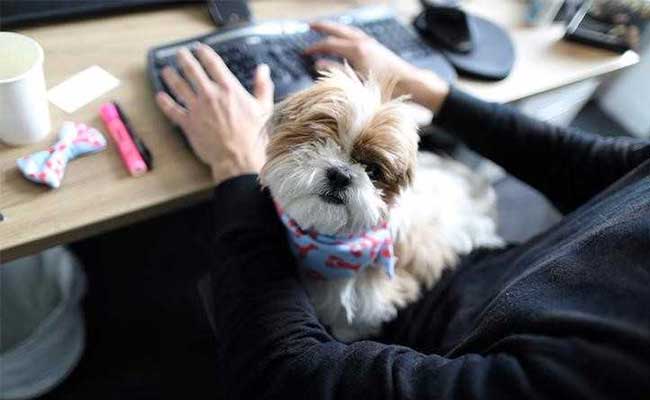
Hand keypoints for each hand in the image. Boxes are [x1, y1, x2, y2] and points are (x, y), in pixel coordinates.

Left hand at [155, 44, 273, 183]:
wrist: (239, 158)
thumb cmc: (254, 136)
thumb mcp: (264, 108)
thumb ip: (262, 86)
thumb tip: (263, 70)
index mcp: (229, 89)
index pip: (213, 63)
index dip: (204, 53)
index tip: (199, 48)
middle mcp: (210, 95)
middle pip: (192, 70)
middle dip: (184, 59)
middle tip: (180, 53)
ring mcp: (197, 109)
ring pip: (179, 87)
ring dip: (171, 76)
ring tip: (166, 71)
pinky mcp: (188, 124)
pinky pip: (172, 110)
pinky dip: (164, 103)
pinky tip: (160, 97)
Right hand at [306, 21, 449, 111]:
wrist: (410, 83)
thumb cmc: (385, 87)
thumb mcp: (356, 83)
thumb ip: (336, 71)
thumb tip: (319, 64)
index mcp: (356, 50)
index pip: (329, 44)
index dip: (315, 48)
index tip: (305, 53)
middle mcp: (363, 43)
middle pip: (338, 30)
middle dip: (323, 27)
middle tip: (310, 25)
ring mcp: (371, 43)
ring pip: (349, 30)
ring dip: (336, 28)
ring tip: (326, 28)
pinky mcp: (377, 47)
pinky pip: (357, 35)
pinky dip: (347, 33)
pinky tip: (345, 38)